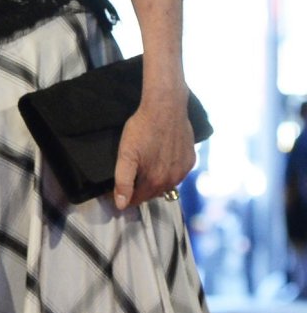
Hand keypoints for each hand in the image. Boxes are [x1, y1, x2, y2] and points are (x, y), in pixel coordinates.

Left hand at [113, 92, 194, 209]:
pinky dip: (169, 170)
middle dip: (141, 188)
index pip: (137, 200)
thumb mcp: (126, 154)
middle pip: (152, 193)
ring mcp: (184, 170)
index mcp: (155, 182)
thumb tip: (121, 205)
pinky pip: (178, 172)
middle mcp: (172, 180)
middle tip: (133, 173)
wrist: (166, 107)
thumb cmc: (142, 128)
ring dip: (156, 180)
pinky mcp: (191, 159)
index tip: (121, 187)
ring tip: (147, 165)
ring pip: (166, 184)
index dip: (126, 196)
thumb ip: (123, 182)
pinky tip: (163, 158)